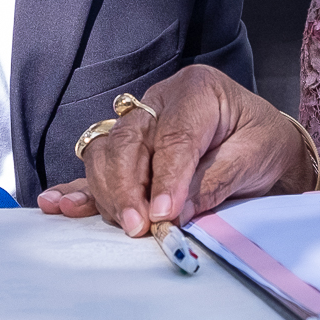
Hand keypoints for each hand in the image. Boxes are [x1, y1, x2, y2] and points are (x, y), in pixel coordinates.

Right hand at [36, 64, 310, 235]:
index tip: (163, 216)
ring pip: (106, 153)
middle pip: (128, 142)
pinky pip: (96, 166)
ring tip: (123, 225)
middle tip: (139, 228)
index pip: (173, 137)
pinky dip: (77, 188)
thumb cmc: (263, 144)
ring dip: (109, 193)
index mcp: (198, 91)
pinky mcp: (127, 147)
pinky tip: (55, 203)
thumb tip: (177, 212)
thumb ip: (214, 181)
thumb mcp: (254, 157)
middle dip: (129, 188)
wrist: (265, 143)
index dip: (166, 179)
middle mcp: (160, 100)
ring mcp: (139, 121)